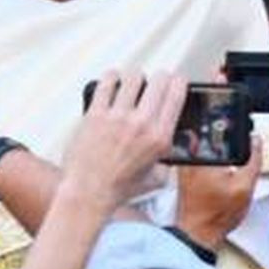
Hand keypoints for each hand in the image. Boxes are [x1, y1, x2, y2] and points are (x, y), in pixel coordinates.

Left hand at [63, 71, 186, 212]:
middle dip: (160, 77)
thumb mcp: (156, 178)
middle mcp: (141, 124)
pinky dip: (111, 77)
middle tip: (156, 81)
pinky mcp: (96, 114)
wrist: (89, 192)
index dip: (179, 82)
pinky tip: (112, 81)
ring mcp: (118, 117)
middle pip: (159, 80)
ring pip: (134, 77)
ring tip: (132, 83)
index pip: (177, 95)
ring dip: (136, 78)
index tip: (176, 80)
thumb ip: (168, 162)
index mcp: (159, 138)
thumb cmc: (118, 188)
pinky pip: (107, 83)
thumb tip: (172, 149)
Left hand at [176, 138, 262, 249]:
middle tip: (235, 158)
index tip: (244, 137)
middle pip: (213, 134)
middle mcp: (191, 155)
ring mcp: (184, 163)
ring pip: (207, 145)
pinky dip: (211, 162)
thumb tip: (256, 140)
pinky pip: (200, 156)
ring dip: (220, 151)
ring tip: (226, 170)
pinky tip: (218, 177)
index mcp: (205, 155)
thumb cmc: (218, 214)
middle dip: (227, 140)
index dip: (235, 129)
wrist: (199, 232)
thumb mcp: (245, 187)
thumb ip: (254, 160)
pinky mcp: (183, 171)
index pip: (222, 128)